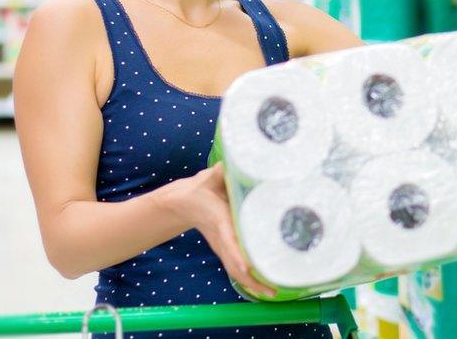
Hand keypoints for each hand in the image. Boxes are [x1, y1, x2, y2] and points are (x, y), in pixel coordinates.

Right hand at [187, 163, 275, 298]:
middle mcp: (222, 239)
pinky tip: (265, 286)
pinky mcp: (226, 249)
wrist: (183, 203)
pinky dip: (250, 279)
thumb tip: (227, 163)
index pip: (228, 242)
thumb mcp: (207, 179)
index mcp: (219, 222)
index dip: (238, 255)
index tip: (247, 268)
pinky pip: (237, 268)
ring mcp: (223, 247)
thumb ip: (218, 173)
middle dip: (253, 281)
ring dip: (253, 284)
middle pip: (235, 266)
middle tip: (272, 291)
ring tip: (273, 294)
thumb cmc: (199, 190)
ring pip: (237, 271)